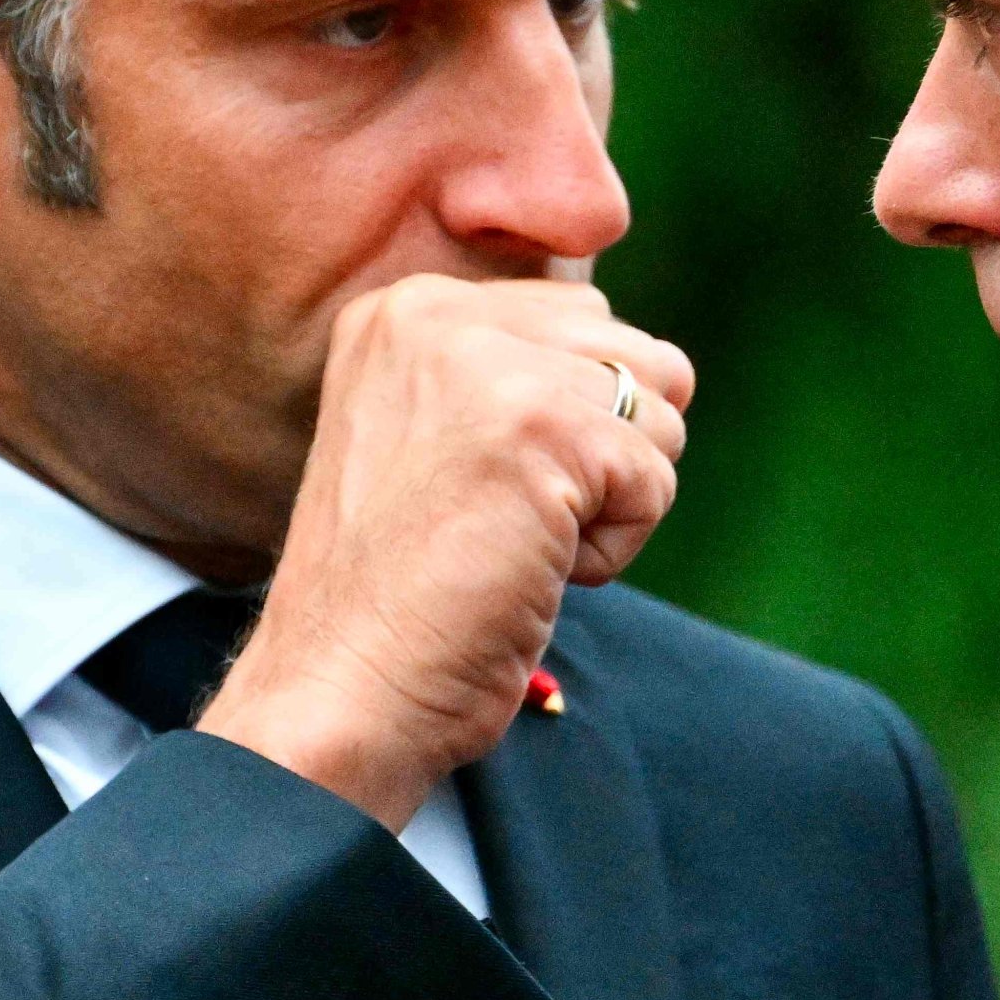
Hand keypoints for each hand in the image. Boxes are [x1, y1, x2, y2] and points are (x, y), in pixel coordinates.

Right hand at [200, 275, 692, 829]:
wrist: (341, 689)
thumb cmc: (400, 595)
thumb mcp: (436, 438)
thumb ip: (517, 374)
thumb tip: (656, 371)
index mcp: (407, 310)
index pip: (582, 320)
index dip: (569, 425)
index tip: (477, 489)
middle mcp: (440, 315)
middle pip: (635, 354)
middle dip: (604, 453)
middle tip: (501, 520)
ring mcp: (491, 366)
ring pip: (658, 415)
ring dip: (611, 502)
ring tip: (510, 542)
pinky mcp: (547, 429)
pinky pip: (656, 480)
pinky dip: (611, 550)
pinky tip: (527, 571)